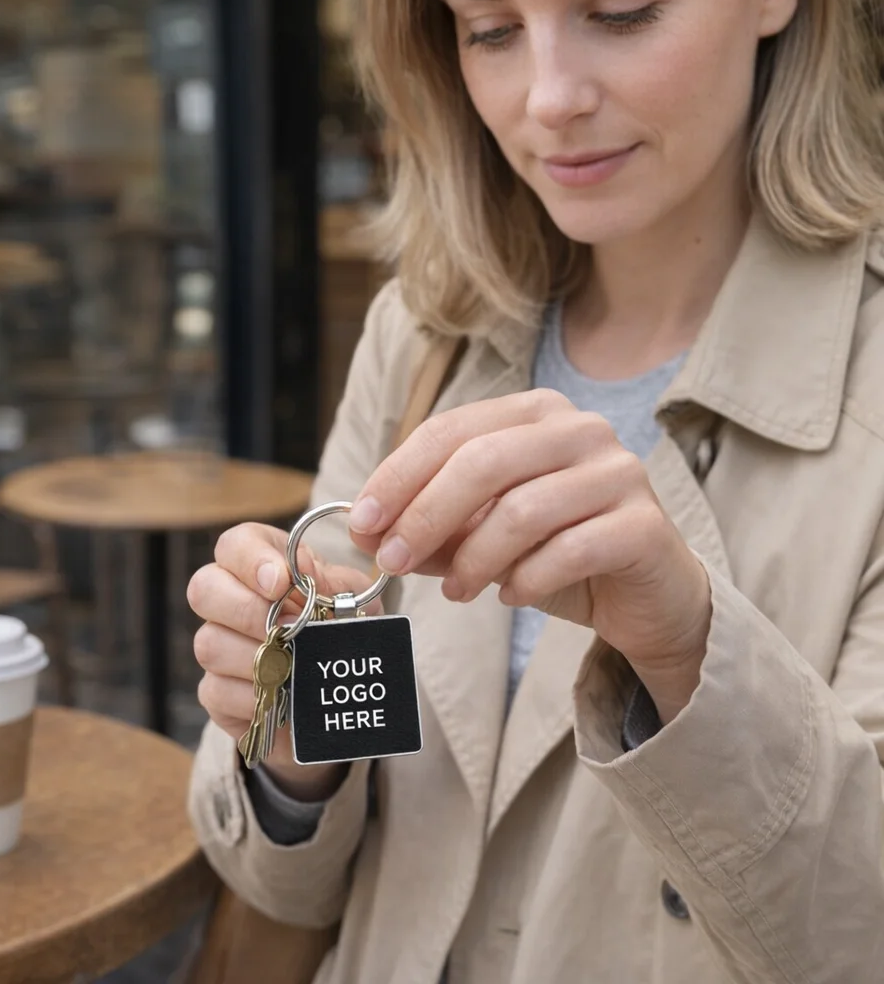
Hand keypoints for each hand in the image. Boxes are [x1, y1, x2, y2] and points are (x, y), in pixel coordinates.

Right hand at [188, 522, 382, 799]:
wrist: (337, 681)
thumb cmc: (339, 624)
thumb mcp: (350, 600)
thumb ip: (333, 584)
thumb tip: (306, 575)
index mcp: (260, 563)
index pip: (234, 545)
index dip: (251, 559)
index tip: (280, 583)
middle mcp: (226, 599)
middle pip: (203, 589)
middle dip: (247, 610)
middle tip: (288, 628)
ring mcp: (216, 645)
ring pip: (208, 643)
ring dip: (257, 656)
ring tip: (293, 663)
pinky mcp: (215, 691)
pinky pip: (216, 690)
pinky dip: (253, 695)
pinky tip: (281, 693)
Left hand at [346, 390, 711, 722]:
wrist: (647, 593)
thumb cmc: (559, 551)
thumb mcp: (482, 537)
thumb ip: (430, 530)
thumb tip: (365, 533)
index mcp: (534, 413)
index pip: (450, 431)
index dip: (398, 477)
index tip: (362, 523)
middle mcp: (579, 429)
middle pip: (482, 462)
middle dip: (425, 516)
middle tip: (392, 562)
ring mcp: (618, 472)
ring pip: (522, 510)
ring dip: (473, 558)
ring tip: (456, 592)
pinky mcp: (644, 524)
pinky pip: (568, 551)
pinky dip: (526, 579)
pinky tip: (510, 596)